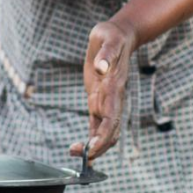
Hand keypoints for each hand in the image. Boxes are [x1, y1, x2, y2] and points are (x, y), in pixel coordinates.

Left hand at [77, 19, 136, 161]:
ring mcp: (106, 103)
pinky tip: (81, 151)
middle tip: (80, 156)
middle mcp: (112, 100)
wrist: (117, 36)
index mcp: (114, 89)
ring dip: (93, 147)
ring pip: (104, 133)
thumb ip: (106, 53)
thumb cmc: (112, 37)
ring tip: (75, 154)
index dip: (104, 136)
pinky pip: (96, 126)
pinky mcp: (98, 101)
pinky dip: (90, 140)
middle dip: (98, 148)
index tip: (92, 147)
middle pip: (110, 133)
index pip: (112, 119)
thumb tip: (100, 67)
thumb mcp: (108, 39)